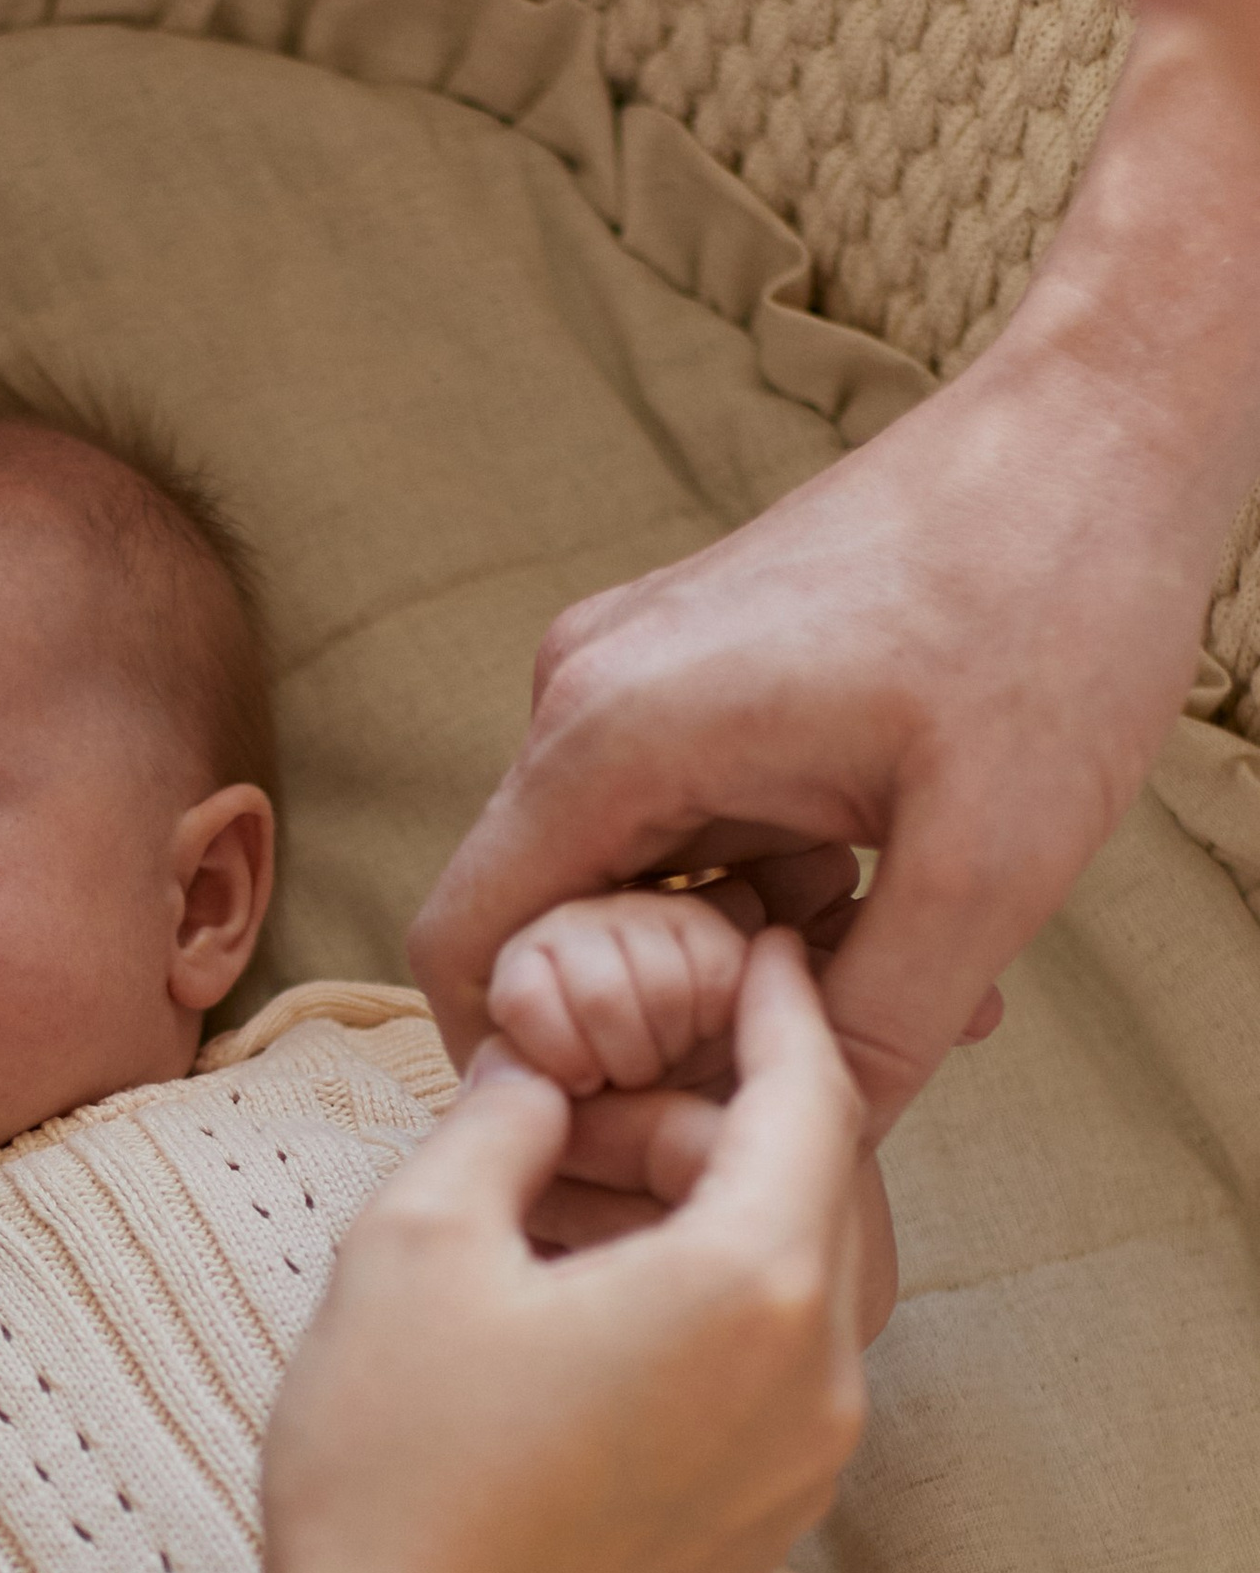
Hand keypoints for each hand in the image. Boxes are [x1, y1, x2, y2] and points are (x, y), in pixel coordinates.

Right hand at [178, 936, 870, 1572]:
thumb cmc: (395, 1480)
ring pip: (795, 1282)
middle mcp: (818, 1378)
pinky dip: (706, 1304)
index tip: (749, 944)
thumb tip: (535, 1073)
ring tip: (565, 1197)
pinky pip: (770, 1371)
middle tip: (595, 1086)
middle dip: (717, 1111)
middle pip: (816, 1186)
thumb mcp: (415, 1248)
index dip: (773, 1004)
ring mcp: (800, 1468)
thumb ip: (500, 1123)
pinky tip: (583, 1303)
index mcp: (755, 1285)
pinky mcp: (758, 1532)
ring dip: (704, 1212)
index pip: (807, 1094)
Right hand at [412, 20, 1259, 1135]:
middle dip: (669, 1022)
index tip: (648, 1123)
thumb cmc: (1052, 597)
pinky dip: (765, 888)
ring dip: (735, 958)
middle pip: (552, 929)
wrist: (1107, 425)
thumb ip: (876, 1030)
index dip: (532, 1069)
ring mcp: (636, 674)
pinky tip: (888, 896)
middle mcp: (587, 698)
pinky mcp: (694, 666)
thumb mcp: (988, 863)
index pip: (465, 949)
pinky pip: (686, 823)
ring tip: (892, 970)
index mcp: (611, 736)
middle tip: (812, 1060)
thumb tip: (810, 1146)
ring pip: (631, 884)